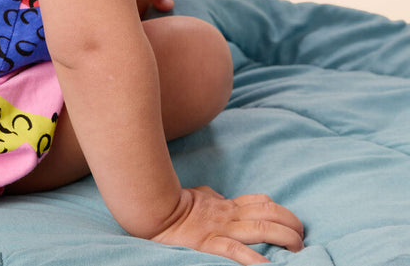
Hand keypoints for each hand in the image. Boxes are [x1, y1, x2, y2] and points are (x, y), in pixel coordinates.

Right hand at [152, 187, 304, 264]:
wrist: (154, 212)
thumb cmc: (174, 206)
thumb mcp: (199, 198)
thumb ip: (214, 199)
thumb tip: (223, 199)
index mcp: (226, 205)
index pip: (260, 202)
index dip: (281, 211)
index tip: (292, 223)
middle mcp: (229, 215)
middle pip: (268, 213)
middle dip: (290, 223)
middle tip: (302, 237)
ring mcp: (221, 230)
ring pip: (261, 228)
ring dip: (284, 237)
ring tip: (298, 248)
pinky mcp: (211, 245)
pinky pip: (236, 251)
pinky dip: (254, 259)